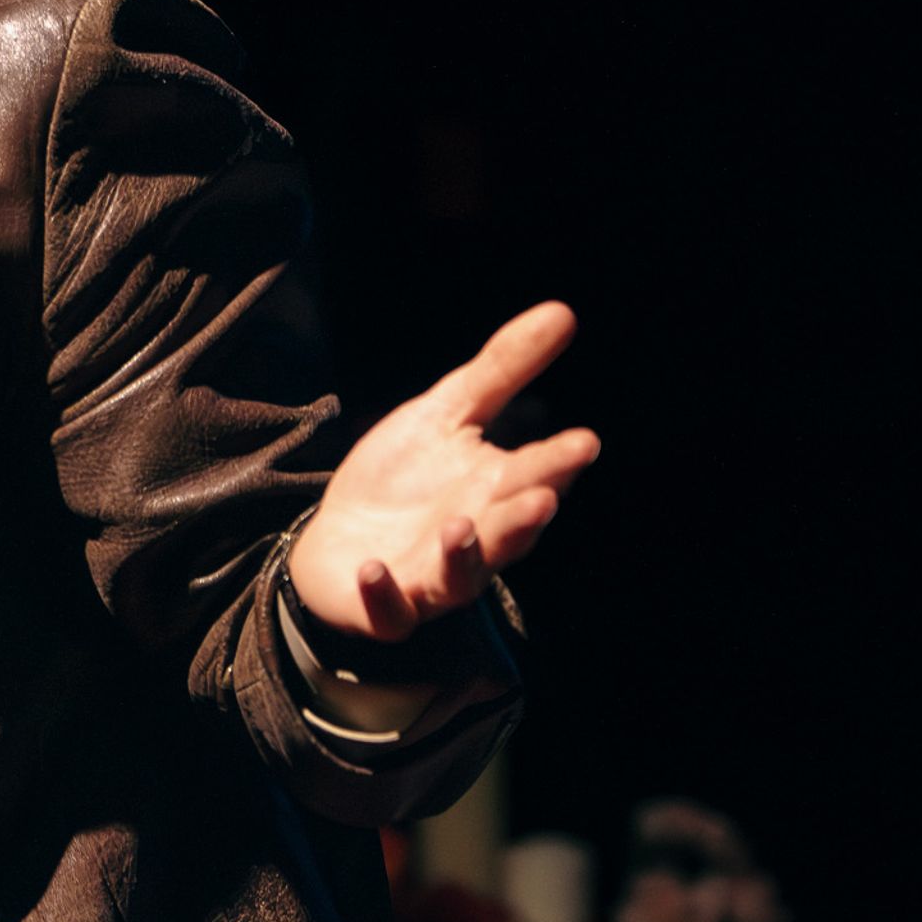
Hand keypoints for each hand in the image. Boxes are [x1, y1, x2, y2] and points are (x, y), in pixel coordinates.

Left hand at [289, 301, 601, 639]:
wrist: (338, 539)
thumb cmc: (402, 478)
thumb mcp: (447, 414)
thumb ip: (502, 370)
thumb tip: (564, 311)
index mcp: (496, 492)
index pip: (535, 476)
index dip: (557, 463)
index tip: (583, 442)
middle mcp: (475, 539)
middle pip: (507, 531)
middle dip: (524, 515)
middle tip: (543, 494)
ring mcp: (431, 578)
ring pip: (460, 576)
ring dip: (464, 555)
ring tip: (460, 526)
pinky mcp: (385, 608)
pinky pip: (389, 610)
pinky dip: (384, 593)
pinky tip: (375, 569)